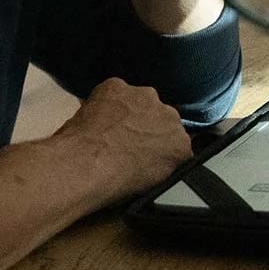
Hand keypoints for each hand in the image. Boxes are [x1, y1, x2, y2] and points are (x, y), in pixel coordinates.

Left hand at [54, 78, 193, 199]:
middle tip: (125, 140)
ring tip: (107, 130)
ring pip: (138, 101)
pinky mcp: (117, 86)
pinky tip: (96, 118)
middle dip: (146, 124)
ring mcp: (143, 97)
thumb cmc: (117, 180)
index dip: (158, 144)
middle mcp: (169, 115)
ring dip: (128, 111)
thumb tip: (158, 157)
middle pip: (159, 116)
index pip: (175, 138)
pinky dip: (107, 101)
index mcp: (180, 143)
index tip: (145, 150)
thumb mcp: (154, 183)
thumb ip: (165, 162)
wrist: (88, 164)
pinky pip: (114, 92)